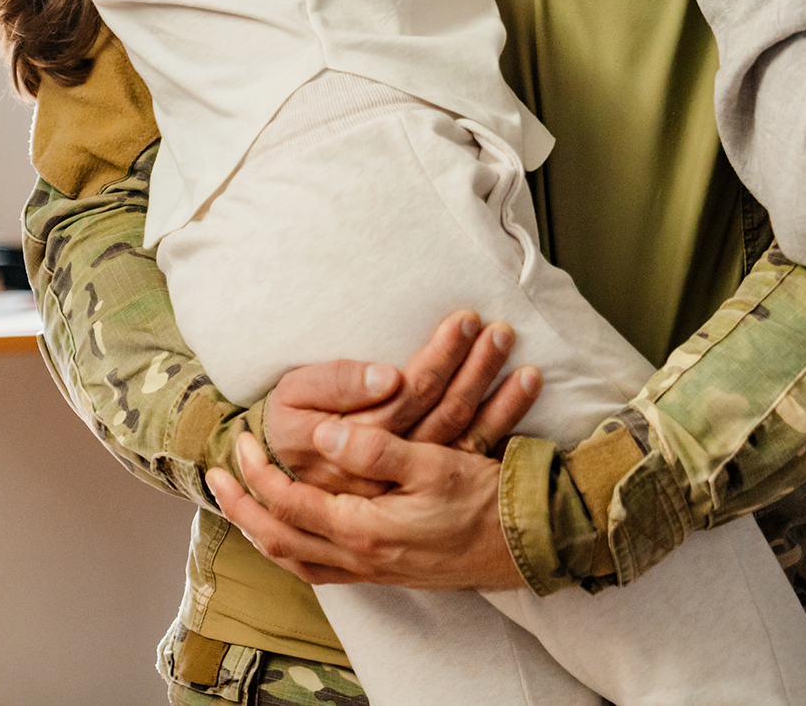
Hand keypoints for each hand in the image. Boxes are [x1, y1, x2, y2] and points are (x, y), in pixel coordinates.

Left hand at [208, 422, 521, 590]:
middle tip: (218, 478)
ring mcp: (372, 570)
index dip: (257, 474)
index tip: (240, 442)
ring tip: (245, 506)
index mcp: (362, 528)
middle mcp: (359, 556)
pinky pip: (322, 570)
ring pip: (296, 561)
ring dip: (264, 532)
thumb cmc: (483, 500)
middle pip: (278, 539)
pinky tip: (299, 536)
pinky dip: (297, 552)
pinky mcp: (388, 573)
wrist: (523, 544)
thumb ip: (374, 448)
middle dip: (242, 508)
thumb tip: (323, 434)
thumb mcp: (433, 464)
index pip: (288, 503)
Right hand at [263, 309, 542, 496]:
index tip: (466, 321)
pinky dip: (504, 425)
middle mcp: (386, 470)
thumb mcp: (294, 397)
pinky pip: (471, 455)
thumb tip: (387, 377)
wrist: (278, 479)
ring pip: (463, 436)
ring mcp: (408, 483)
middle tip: (501, 331)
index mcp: (352, 444)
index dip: (440, 358)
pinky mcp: (424, 485)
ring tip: (521, 357)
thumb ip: (336, 383)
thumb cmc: (287, 424)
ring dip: (498, 398)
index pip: (409, 394)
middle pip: (442, 414)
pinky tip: (526, 393)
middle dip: (474, 368)